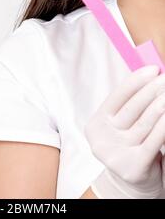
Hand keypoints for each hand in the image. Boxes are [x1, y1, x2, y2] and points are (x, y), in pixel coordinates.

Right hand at [85, 64, 164, 198]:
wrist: (132, 185)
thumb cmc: (129, 146)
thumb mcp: (121, 126)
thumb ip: (128, 106)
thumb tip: (149, 79)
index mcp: (96, 124)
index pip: (117, 97)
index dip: (135, 81)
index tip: (152, 69)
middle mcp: (102, 139)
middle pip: (132, 108)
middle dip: (152, 90)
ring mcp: (116, 154)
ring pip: (145, 122)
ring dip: (161, 104)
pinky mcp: (133, 166)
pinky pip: (153, 140)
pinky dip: (163, 125)